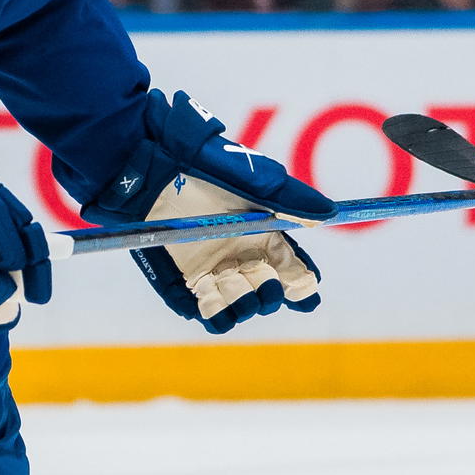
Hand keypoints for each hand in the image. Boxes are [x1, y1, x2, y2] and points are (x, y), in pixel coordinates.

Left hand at [86, 90, 335, 333]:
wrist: (147, 164)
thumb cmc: (198, 163)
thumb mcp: (250, 176)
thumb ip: (289, 196)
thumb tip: (327, 214)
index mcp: (262, 234)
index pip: (293, 271)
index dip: (303, 285)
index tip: (306, 291)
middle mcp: (239, 257)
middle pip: (269, 295)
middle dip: (272, 293)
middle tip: (264, 279)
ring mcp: (210, 271)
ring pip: (239, 308)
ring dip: (244, 303)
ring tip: (233, 279)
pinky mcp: (181, 281)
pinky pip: (205, 311)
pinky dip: (215, 311)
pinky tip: (212, 291)